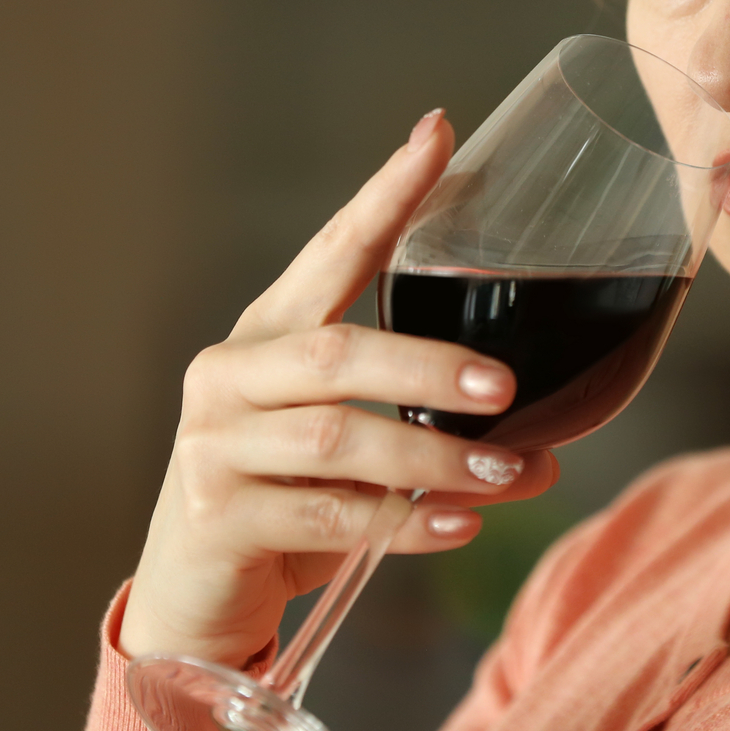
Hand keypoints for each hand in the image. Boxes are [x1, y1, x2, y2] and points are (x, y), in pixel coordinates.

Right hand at [118, 110, 558, 665]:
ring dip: (435, 458)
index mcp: (267, 333)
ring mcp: (214, 445)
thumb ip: (407, 418)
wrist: (193, 598)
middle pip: (338, 353)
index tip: (438, 132)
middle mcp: (230, 374)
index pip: (333, 248)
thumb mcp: (337, 442)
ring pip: (341, 441)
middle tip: (504, 385)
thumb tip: (536, 433)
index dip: (387, 192)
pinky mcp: (218, 518)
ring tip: (510, 471)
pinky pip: (332, 517)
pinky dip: (406, 522)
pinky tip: (456, 525)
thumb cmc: (282, 502)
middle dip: (429, 367)